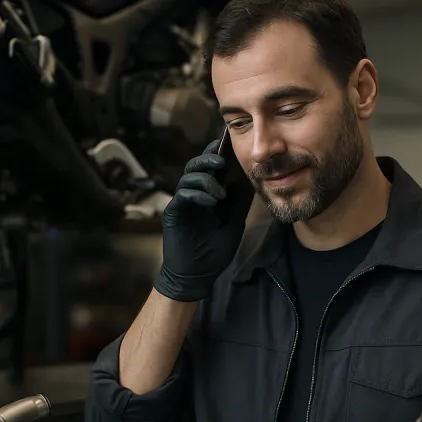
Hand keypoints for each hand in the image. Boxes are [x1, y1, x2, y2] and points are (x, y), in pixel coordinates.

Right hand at [153, 139, 254, 301]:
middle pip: (196, 165)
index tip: (228, 146)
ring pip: (188, 176)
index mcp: (207, 194)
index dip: (216, 153)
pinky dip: (197, 194)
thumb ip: (238, 202)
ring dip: (205, 179)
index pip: (209, 167)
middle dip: (209, 159)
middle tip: (223, 162)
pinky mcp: (173, 212)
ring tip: (220, 193)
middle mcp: (192, 194)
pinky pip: (183, 194)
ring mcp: (182, 202)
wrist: (197, 275)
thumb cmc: (214, 252)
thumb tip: (248, 179)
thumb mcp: (234, 223)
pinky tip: (210, 202)